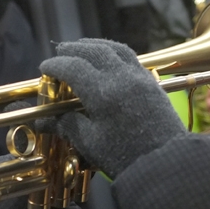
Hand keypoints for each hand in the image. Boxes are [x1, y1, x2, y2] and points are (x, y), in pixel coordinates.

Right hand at [38, 38, 187, 177]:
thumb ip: (67, 125)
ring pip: (116, 49)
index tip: (44, 68)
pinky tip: (109, 60)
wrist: (165, 163)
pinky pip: (131, 58)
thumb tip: (44, 121)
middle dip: (75, 49)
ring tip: (82, 48)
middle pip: (95, 51)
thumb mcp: (90, 143)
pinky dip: (114, 52)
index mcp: (102, 92)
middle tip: (60, 52)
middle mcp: (121, 77)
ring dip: (96, 45)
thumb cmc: (124, 157)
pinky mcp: (151, 83)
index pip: (74, 68)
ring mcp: (139, 77)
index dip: (56, 66)